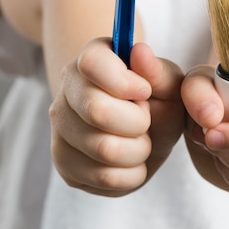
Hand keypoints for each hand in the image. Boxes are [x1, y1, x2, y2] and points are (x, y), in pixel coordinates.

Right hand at [49, 38, 183, 196]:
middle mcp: (67, 89)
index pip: (92, 63)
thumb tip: (139, 51)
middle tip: (146, 120)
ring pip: (102, 149)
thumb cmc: (158, 100)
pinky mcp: (64, 163)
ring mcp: (60, 128)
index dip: (124, 82)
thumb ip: (156, 69)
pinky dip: (130, 174)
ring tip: (141, 140)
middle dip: (137, 122)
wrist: (148, 132)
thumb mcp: (168, 82)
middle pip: (97, 111)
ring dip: (138, 150)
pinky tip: (132, 160)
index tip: (144, 91)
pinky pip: (102, 178)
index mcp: (91, 58)